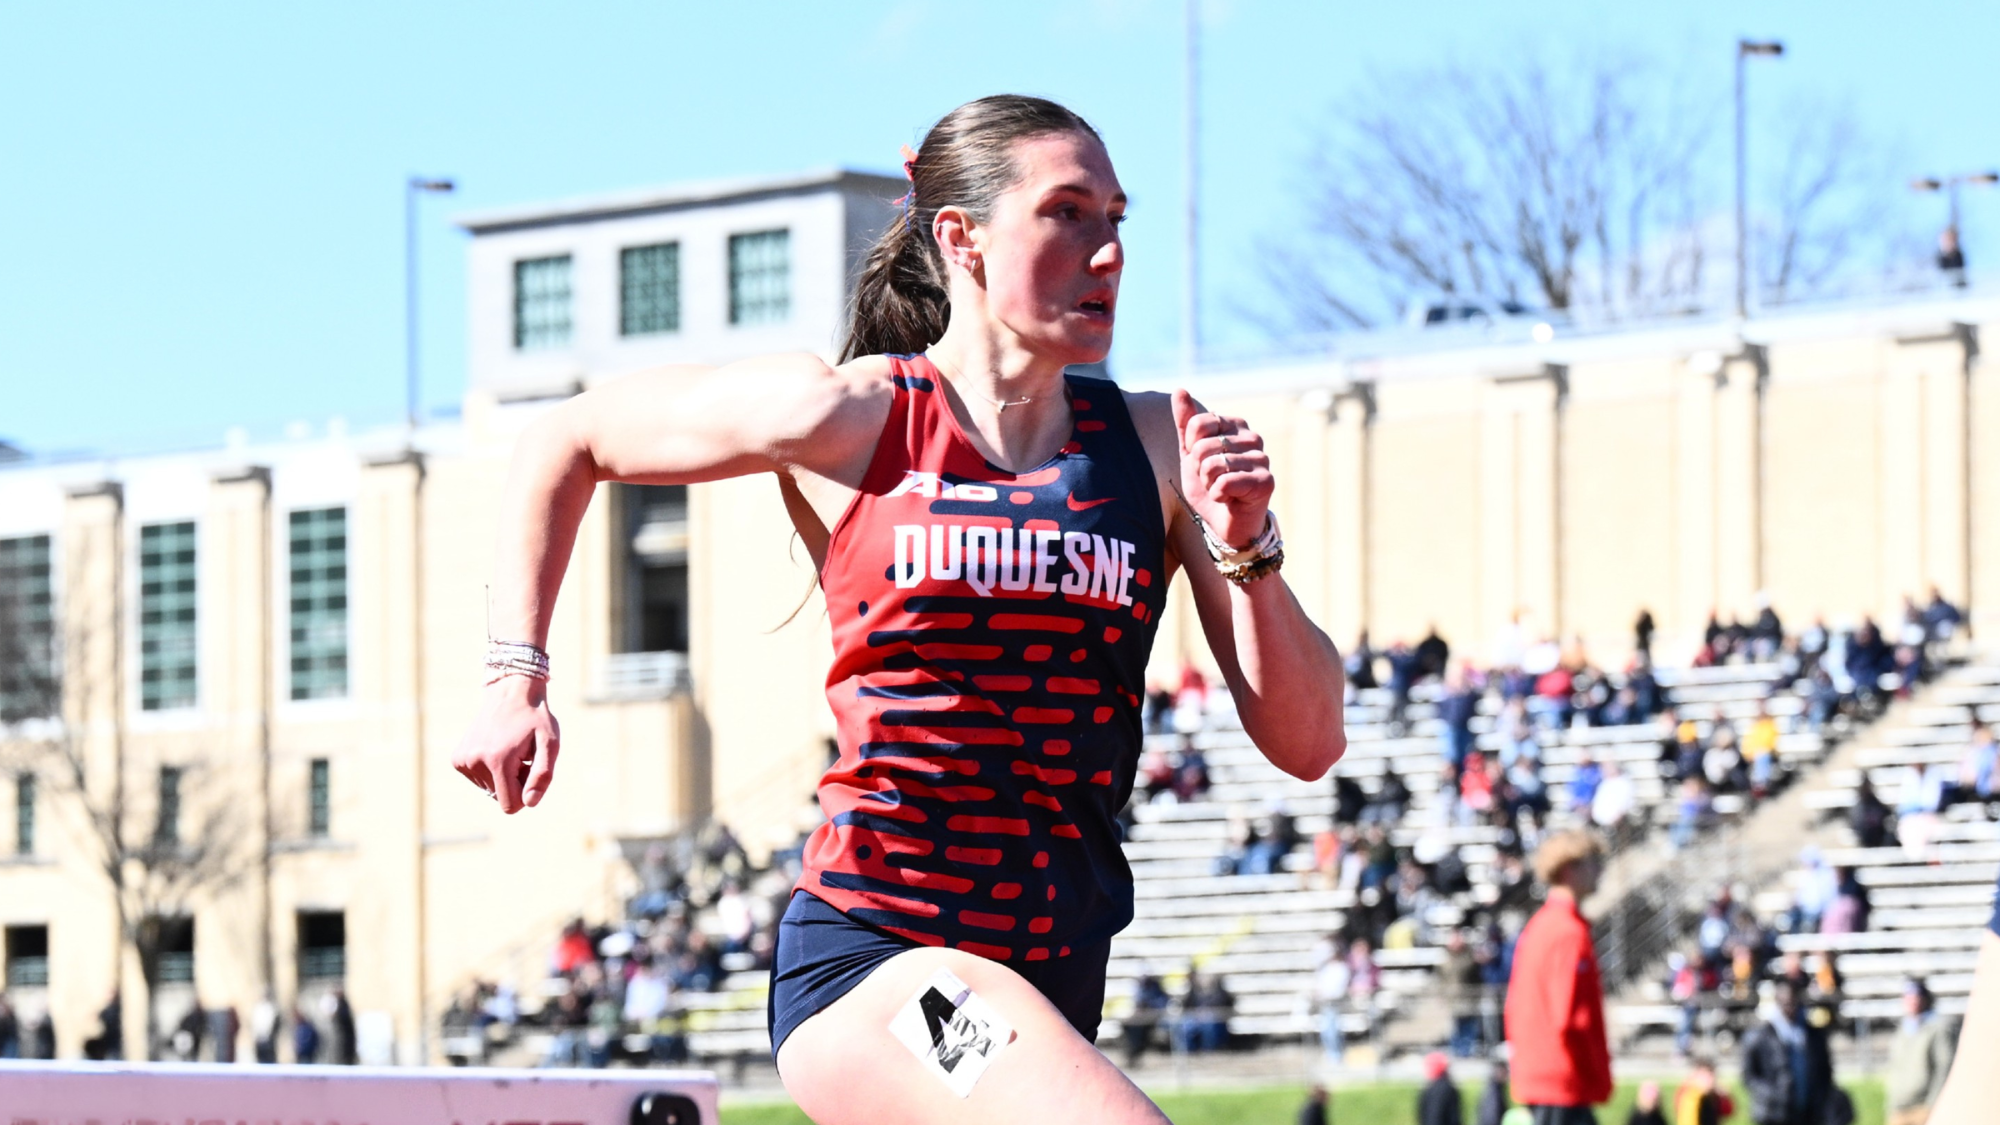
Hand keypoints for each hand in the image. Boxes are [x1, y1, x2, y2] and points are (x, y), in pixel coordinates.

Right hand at [453, 676, 560, 813]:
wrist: (510, 692)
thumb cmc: (535, 718)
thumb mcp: (549, 744)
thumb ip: (542, 775)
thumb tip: (528, 803)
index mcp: (498, 760)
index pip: (510, 805)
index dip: (525, 794)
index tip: (530, 770)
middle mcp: (475, 761)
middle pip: (500, 796)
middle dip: (514, 782)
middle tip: (522, 756)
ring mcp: (463, 760)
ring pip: (488, 789)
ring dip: (502, 775)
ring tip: (510, 750)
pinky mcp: (457, 759)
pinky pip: (478, 779)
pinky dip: (489, 769)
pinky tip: (496, 748)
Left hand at [1172, 389, 1273, 550]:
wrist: (1225, 522)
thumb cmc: (1210, 485)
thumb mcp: (1190, 453)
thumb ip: (1185, 423)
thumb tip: (1179, 390)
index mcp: (1235, 425)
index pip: (1197, 423)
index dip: (1190, 448)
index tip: (1200, 461)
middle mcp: (1253, 437)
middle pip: (1203, 446)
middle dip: (1199, 470)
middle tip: (1212, 480)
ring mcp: (1262, 459)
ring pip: (1213, 466)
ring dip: (1208, 484)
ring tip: (1221, 489)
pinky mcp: (1266, 482)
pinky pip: (1225, 483)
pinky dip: (1217, 495)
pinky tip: (1228, 499)